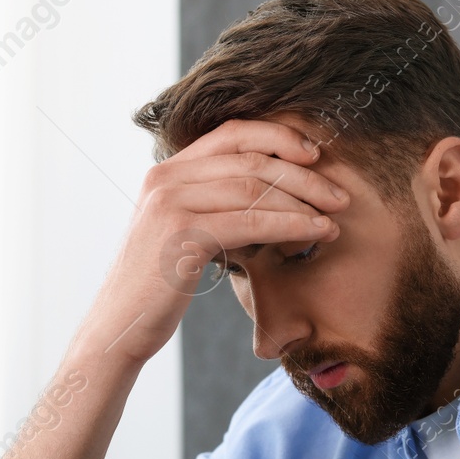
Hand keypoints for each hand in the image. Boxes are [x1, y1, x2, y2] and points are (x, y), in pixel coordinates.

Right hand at [87, 118, 349, 364]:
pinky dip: (291, 225)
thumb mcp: (183, 234)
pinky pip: (250, 221)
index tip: (315, 154)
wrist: (119, 325)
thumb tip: (266, 198)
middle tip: (339, 194)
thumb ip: (211, 206)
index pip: (231, 133)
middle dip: (303, 174)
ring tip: (334, 217)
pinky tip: (315, 233)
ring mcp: (170, 203)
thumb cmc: (158, 286)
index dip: (278, 136)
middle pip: (250, 159)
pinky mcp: (181, 234)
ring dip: (304, 201)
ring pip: (254, 188)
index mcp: (167, 171)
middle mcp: (165, 178)